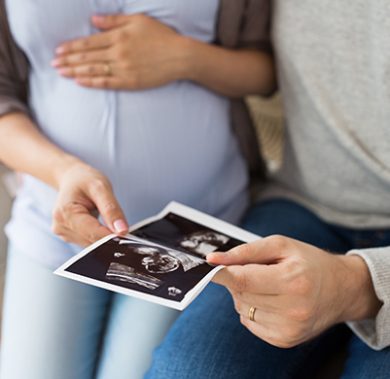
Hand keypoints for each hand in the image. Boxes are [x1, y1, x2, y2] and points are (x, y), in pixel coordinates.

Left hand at [52, 14, 188, 89]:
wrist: (180, 57)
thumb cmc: (161, 36)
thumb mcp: (138, 21)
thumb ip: (114, 21)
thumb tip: (93, 21)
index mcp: (118, 37)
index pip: (89, 43)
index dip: (72, 47)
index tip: (58, 51)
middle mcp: (118, 53)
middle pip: (88, 58)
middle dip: (68, 60)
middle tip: (53, 64)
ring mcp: (124, 69)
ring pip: (94, 70)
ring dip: (75, 72)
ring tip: (62, 73)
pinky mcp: (131, 82)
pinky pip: (107, 82)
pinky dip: (92, 82)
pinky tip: (80, 82)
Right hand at [52, 161, 128, 246]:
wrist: (72, 178)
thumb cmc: (85, 179)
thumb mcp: (101, 187)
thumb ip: (112, 209)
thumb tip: (122, 231)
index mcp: (66, 212)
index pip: (93, 233)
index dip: (113, 237)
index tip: (128, 235)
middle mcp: (61, 226)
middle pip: (93, 241)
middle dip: (111, 238)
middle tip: (125, 228)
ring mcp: (64, 233)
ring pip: (92, 245)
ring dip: (106, 239)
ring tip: (113, 223)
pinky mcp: (69, 236)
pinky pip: (90, 242)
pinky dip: (101, 237)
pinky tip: (105, 227)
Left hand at [207, 235, 381, 347]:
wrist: (341, 289)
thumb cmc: (308, 261)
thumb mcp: (280, 245)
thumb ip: (245, 251)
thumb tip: (214, 260)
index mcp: (293, 281)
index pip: (244, 281)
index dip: (222, 274)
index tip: (208, 267)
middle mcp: (292, 310)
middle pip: (241, 294)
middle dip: (239, 279)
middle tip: (256, 270)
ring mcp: (289, 329)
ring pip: (242, 309)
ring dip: (246, 295)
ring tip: (269, 285)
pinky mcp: (284, 340)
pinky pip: (249, 322)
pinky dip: (253, 309)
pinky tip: (272, 300)